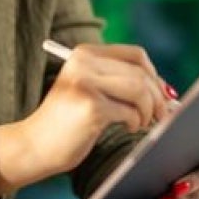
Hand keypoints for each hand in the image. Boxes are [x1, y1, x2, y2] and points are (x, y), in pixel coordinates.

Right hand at [0, 43, 177, 193]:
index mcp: (84, 53)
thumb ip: (119, 81)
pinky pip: (130, 111)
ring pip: (140, 90)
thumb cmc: (66, 121)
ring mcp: (87, 83)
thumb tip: (164, 89)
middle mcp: (84, 63)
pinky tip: (128, 128)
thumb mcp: (89, 89)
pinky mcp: (91, 107)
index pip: (135, 54)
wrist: (34, 145)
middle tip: (161, 114)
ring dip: (148, 110)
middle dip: (158, 96)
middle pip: (141, 73)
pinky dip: (136, 122)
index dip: (154, 75)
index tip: (161, 93)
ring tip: (141, 123)